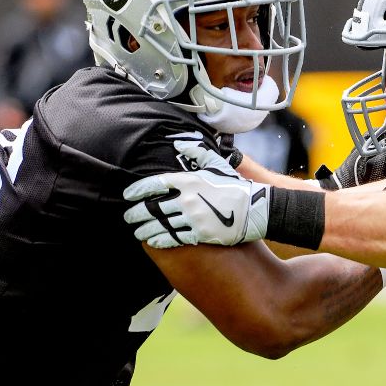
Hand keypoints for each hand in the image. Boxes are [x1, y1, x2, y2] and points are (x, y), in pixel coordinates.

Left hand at [123, 141, 269, 248]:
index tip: (128, 195)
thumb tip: (178, 144)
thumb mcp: (217, 165)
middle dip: (136, 213)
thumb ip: (196, 153)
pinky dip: (160, 240)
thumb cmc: (236, 186)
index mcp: (189, 180)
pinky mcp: (200, 234)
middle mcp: (187, 199)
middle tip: (128, 217)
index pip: (155, 184)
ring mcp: (193, 217)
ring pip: (160, 225)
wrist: (257, 208)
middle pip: (152, 207)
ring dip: (145, 229)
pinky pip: (174, 238)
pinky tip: (152, 241)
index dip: (138, 190)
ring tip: (137, 231)